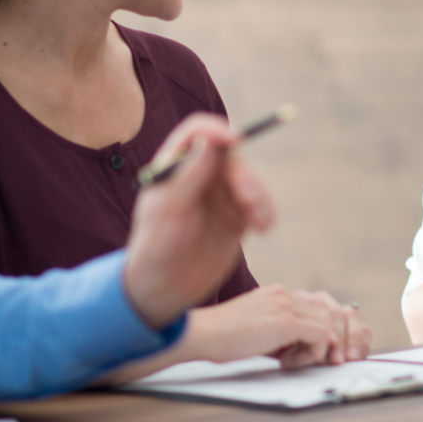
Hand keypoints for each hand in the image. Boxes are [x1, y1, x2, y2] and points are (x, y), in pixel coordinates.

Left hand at [122, 114, 274, 329]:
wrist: (165, 290)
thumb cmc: (156, 247)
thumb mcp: (169, 211)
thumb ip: (189, 175)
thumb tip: (209, 142)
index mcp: (175, 166)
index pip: (199, 133)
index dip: (218, 131)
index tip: (235, 141)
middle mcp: (200, 174)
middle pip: (232, 157)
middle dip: (245, 176)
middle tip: (249, 201)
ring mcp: (220, 195)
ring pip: (250, 180)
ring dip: (259, 195)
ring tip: (260, 222)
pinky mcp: (237, 216)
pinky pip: (258, 205)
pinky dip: (266, 212)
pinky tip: (264, 229)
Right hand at [190, 286, 372, 367]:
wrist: (203, 335)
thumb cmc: (221, 338)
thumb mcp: (258, 331)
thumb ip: (281, 333)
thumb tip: (304, 349)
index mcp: (277, 293)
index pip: (315, 310)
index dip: (317, 334)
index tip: (305, 355)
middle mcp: (285, 293)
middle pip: (327, 315)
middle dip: (325, 342)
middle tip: (311, 362)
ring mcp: (287, 304)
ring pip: (327, 326)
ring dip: (316, 350)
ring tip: (291, 363)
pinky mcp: (287, 321)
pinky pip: (320, 337)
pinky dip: (311, 355)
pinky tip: (286, 363)